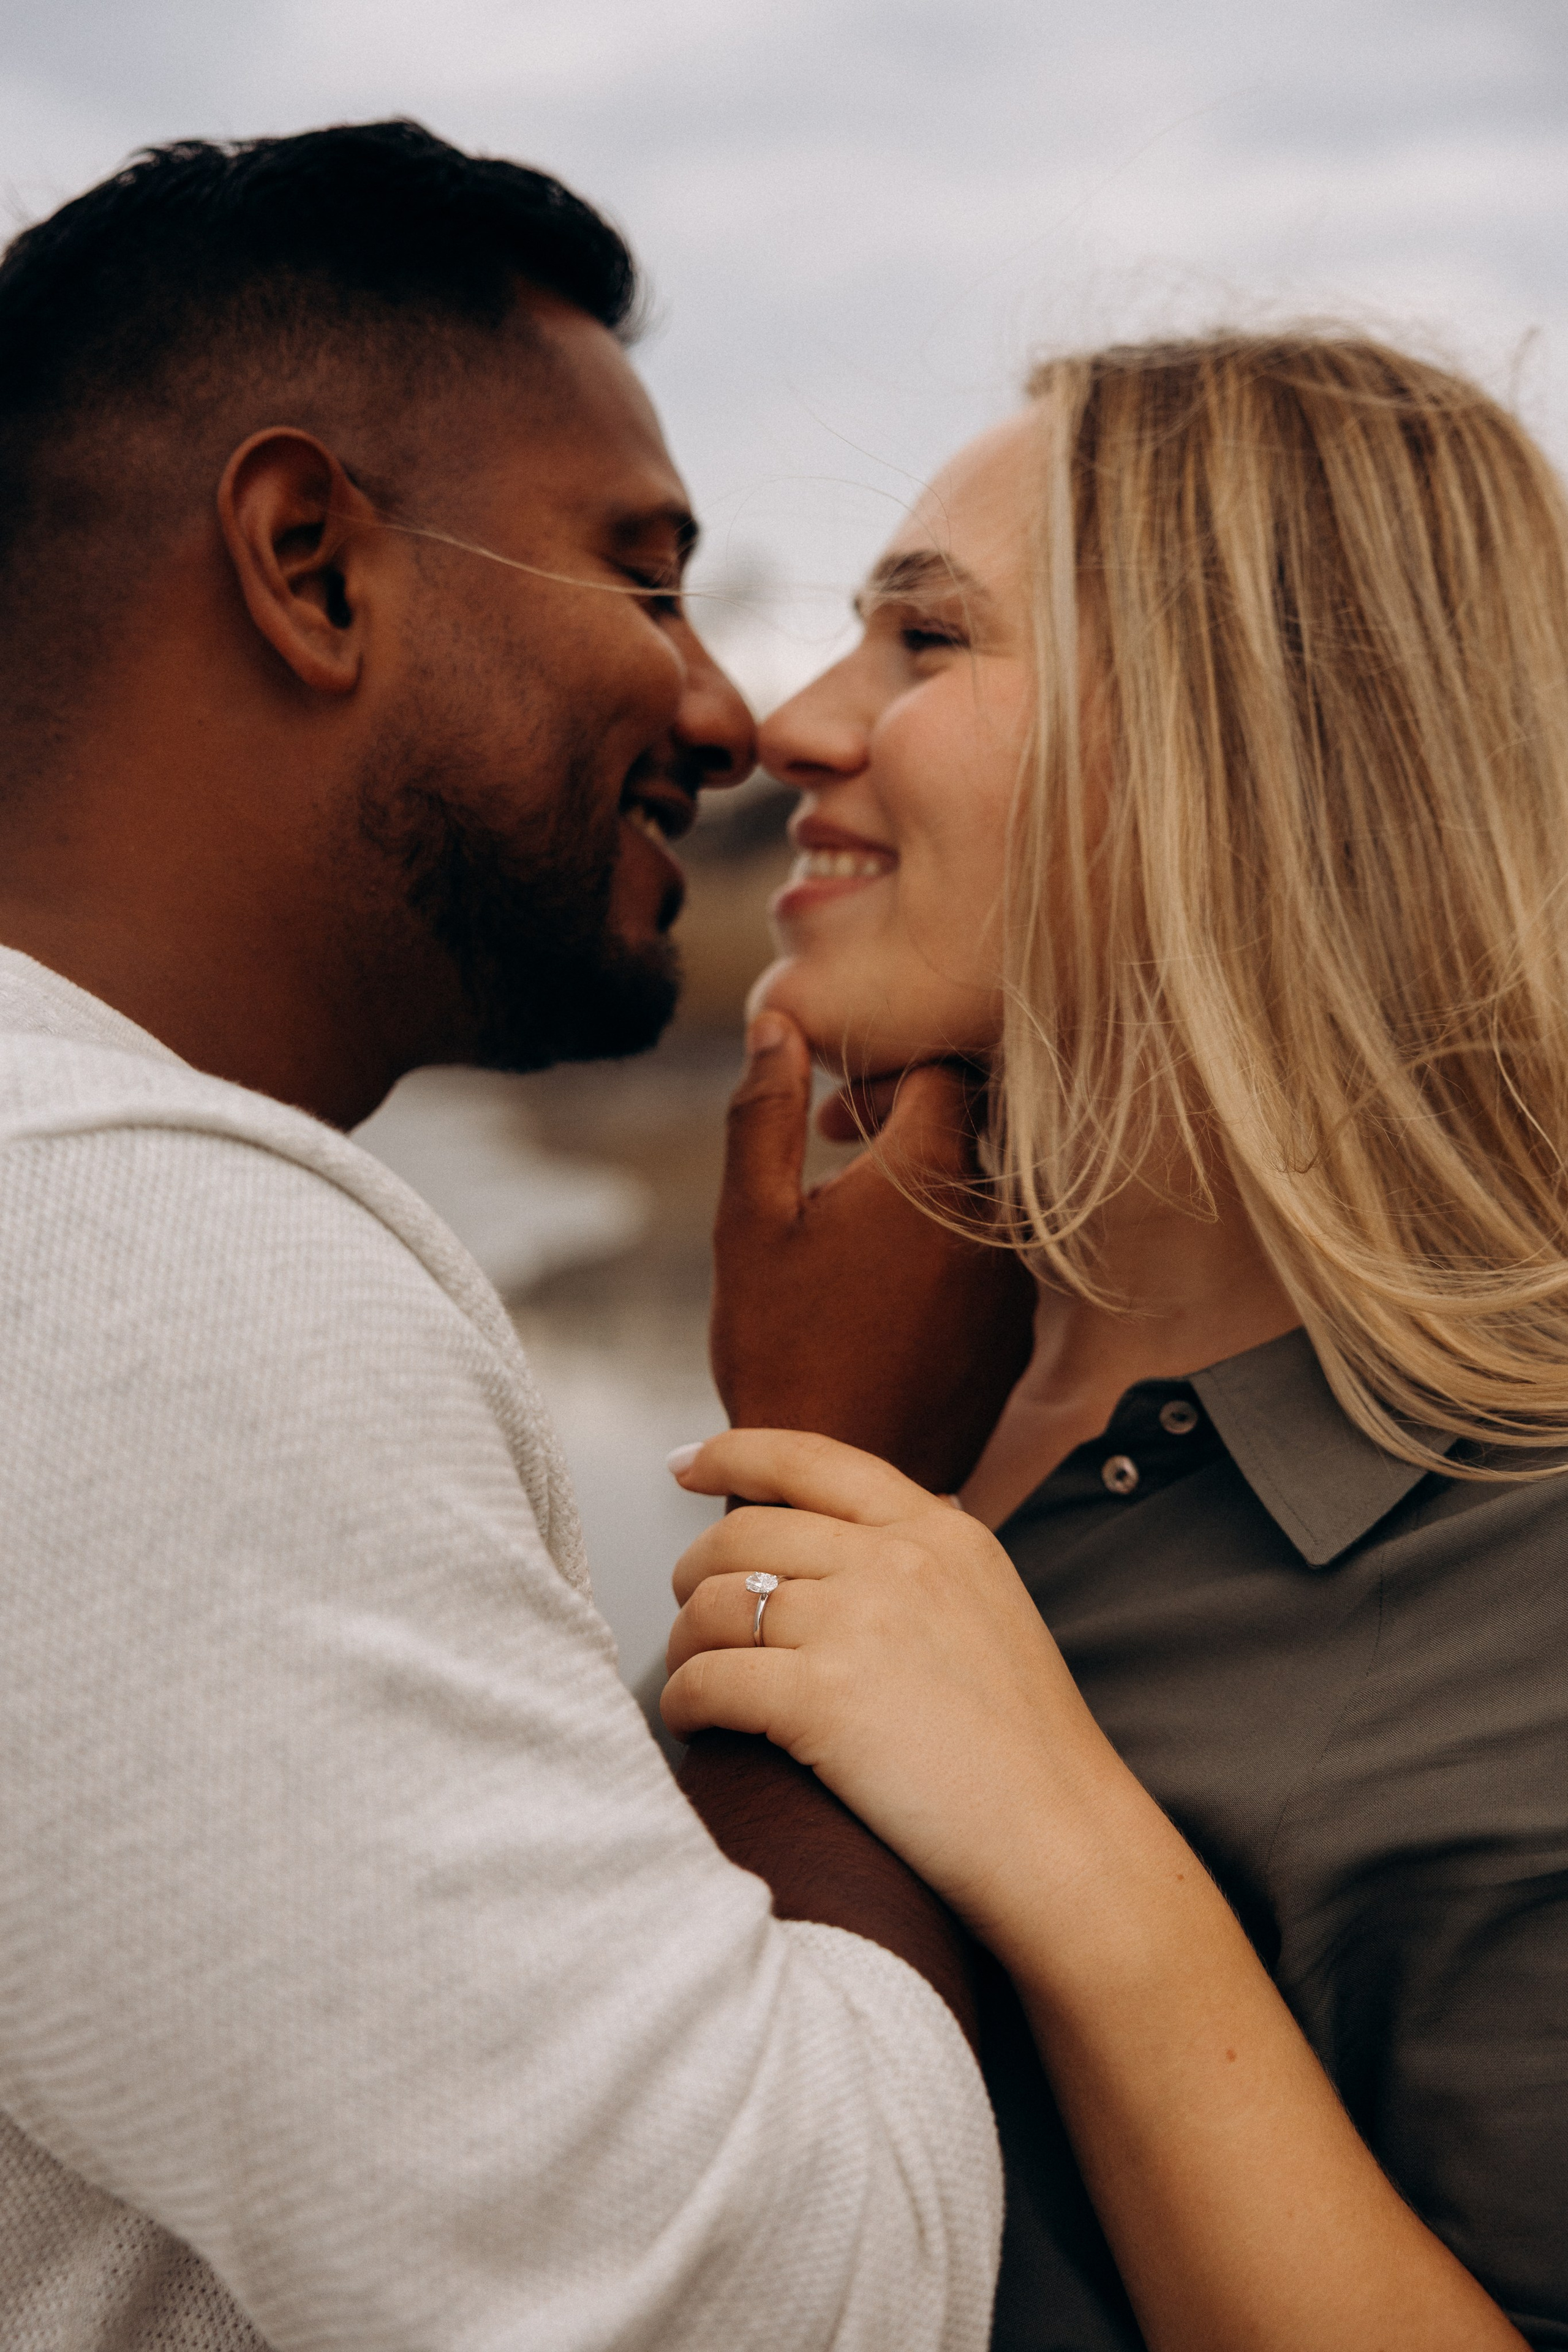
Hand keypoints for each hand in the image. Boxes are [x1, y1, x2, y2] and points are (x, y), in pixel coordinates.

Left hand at [662, 1425, 1114, 1948]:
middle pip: (742, 1533)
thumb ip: (923, 1561)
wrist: (1063, 1838)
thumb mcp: (991, 1605)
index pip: (810, 1460)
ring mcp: (858, 1625)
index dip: (733, 1454)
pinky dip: (683, 1703)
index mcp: (938, 1532)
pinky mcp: (821, 1699)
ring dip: (685, 1644)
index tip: (686, 1465)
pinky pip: (708, 1681)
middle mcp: (896, 1561)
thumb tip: (848, 1534)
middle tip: (687, 1611)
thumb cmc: (1030, 1749)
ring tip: (694, 1678)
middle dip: (694, 1572)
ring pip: (715, 1606)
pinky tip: (694, 1725)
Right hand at [710, 1013, 1036, 1491]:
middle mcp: (994, 1221)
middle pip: (969, 1131)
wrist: (831, 1475)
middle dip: (903, 1128)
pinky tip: (887, 1299)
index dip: (884, 1073)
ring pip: (981, 1200)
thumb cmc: (781, 1348)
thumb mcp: (750, 1220)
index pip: (940, 1070)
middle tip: (835, 1160)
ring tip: (855, 1239)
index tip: (835, 1114)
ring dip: (926, 1197)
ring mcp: (1015, 1283)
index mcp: (931, 1173)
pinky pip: (992, 1265)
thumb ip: (764, 1110)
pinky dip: (947, 1259)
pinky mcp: (1017, 1337)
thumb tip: (777, 1024)